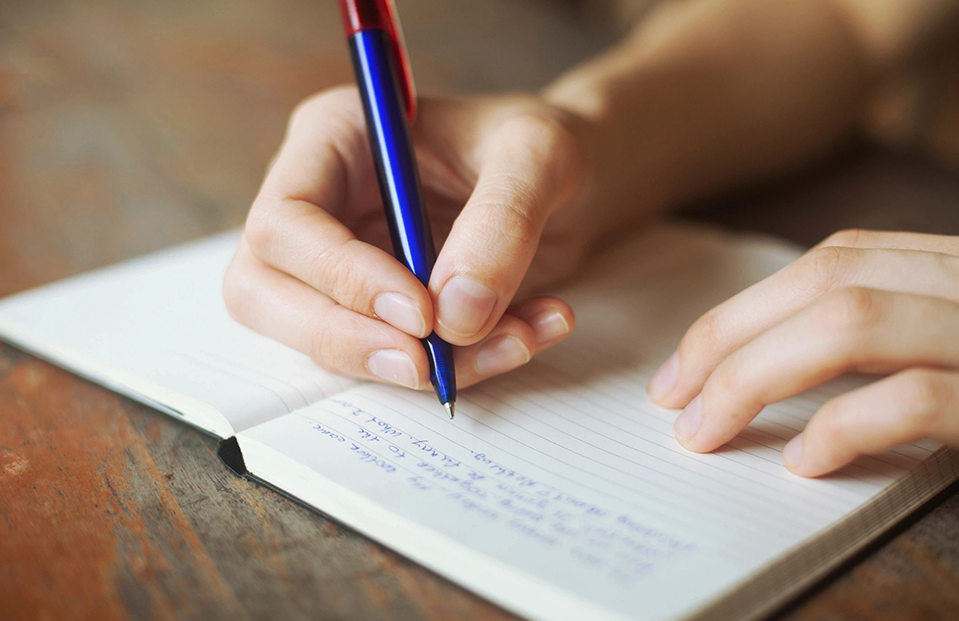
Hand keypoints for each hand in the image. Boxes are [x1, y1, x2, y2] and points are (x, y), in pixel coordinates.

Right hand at [223, 87, 594, 389]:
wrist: (574, 183)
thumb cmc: (543, 146)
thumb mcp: (541, 155)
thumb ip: (502, 223)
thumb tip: (454, 315)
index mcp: (333, 139)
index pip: (284, 222)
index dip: (340, 278)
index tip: (421, 313)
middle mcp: (321, 205)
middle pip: (266, 293)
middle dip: (347, 341)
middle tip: (427, 366)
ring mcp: (340, 264)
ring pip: (324, 342)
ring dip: (418, 365)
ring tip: (518, 339)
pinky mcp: (378, 312)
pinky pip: (390, 359)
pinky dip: (460, 368)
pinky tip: (526, 336)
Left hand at [647, 229, 958, 476]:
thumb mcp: (955, 341)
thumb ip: (898, 333)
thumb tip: (774, 366)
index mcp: (958, 266)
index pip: (836, 262)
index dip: (747, 309)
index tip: (684, 364)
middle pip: (826, 282)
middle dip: (727, 338)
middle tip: (670, 398)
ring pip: (851, 322)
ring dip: (754, 377)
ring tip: (705, 431)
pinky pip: (913, 399)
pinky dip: (843, 427)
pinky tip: (802, 462)